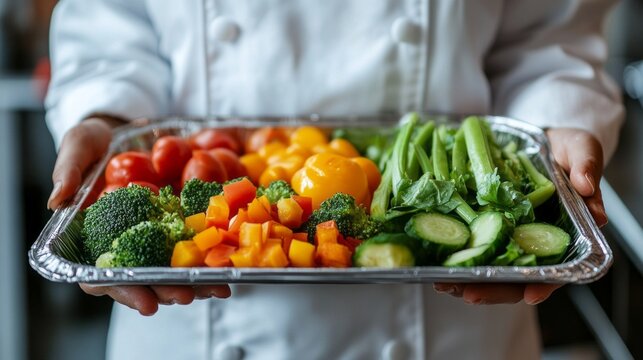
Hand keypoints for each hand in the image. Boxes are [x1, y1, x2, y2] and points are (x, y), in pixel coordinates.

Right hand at [49, 117, 230, 314]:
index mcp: (92, 236)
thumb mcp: (78, 145)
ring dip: (193, 283)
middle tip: (188, 296)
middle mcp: (123, 243)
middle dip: (167, 291)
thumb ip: (68, 170)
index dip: (125, 292)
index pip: (102, 276)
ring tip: (216, 288)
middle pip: (143, 280)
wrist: (122, 131)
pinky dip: (207, 259)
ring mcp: (151, 237)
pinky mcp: (174, 225)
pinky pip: (190, 246)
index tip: (148, 303)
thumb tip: (56, 202)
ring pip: (170, 270)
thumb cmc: (92, 142)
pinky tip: (226, 266)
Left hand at [434, 128, 605, 304]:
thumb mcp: (580, 147)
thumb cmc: (564, 149)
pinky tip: (438, 267)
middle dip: (494, 289)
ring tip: (446, 285)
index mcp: (563, 232)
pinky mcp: (487, 227)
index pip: (558, 267)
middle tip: (471, 294)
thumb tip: (587, 187)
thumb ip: (586, 164)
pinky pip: (473, 247)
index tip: (531, 295)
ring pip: (492, 270)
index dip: (545, 283)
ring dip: (469, 282)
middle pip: (517, 278)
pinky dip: (456, 259)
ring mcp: (509, 237)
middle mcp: (534, 241)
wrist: (538, 141)